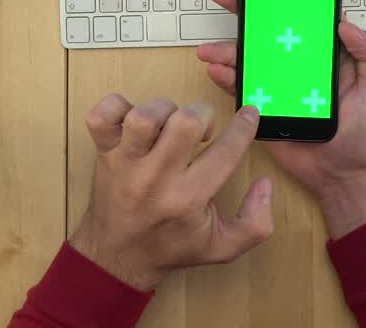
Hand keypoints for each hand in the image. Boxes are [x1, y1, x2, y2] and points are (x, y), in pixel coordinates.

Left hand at [69, 95, 273, 290]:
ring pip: (144, 115)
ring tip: (168, 125)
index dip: (244, 126)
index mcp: (187, 200)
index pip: (225, 151)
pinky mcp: (102, 153)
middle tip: (202, 130)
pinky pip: (101, 115)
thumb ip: (255, 223)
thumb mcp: (222, 247)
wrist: (117, 257)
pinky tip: (133, 121)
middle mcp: (155, 179)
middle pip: (184, 122)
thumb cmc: (171, 246)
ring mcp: (125, 164)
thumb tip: (264, 184)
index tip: (249, 115)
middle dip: (203, 115)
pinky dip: (118, 107)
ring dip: (164, 110)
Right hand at [196, 0, 365, 238]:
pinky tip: (217, 70)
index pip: (303, 17)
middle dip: (243, 10)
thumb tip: (345, 23)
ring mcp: (279, 85)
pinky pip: (242, 89)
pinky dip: (227, 77)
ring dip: (227, 49)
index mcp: (326, 53)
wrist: (348, 176)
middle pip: (268, 31)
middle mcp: (299, 64)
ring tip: (210, 49)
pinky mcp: (265, 109)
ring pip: (250, 58)